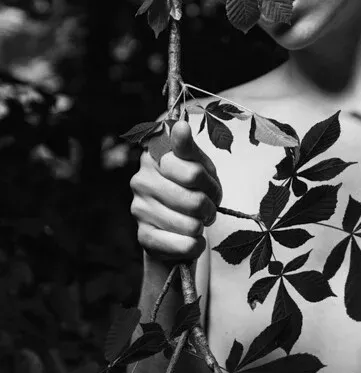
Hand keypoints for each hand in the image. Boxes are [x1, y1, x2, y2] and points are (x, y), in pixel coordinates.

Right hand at [130, 121, 221, 262]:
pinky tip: (192, 239)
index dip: (209, 184)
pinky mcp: (143, 236)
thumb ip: (189, 147)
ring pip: (190, 225)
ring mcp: (139, 208)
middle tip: (208, 207)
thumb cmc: (191, 187)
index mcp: (154, 156)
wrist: (176, 222)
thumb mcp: (198, 163)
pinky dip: (194, 245)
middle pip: (194, 200)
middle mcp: (141, 180)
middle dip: (209, 207)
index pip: (193, 173)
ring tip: (198, 221)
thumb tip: (180, 126)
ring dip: (202, 226)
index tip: (209, 185)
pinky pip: (181, 245)